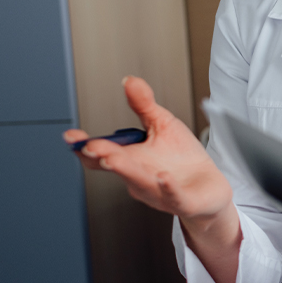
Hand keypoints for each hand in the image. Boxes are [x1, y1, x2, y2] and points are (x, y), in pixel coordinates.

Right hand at [63, 76, 233, 227]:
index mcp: (131, 159)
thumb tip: (129, 81)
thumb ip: (144, 105)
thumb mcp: (163, 125)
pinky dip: (168, 188)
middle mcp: (140, 178)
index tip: (71, 137)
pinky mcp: (183, 201)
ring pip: (140, 182)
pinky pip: (174, 197)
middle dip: (102, 156)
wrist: (210, 186)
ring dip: (126, 170)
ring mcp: (159, 192)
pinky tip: (164, 177)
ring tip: (114, 158)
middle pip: (117, 168)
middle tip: (93, 147)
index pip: (100, 156)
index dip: (84, 147)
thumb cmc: (182, 158)